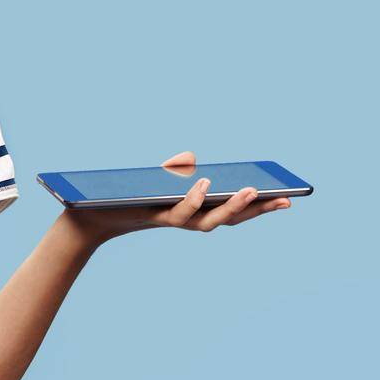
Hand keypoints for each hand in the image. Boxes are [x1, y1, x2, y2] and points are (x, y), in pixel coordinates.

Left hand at [63, 150, 294, 244]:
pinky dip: (193, 199)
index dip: (260, 208)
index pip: (233, 211)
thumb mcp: (153, 177)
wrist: (90, 214)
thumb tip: (192, 157)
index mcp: (194, 210)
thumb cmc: (126, 195)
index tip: (289, 199)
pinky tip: (204, 184)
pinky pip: (180, 212)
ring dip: (231, 206)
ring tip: (250, 189)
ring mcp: (173, 221)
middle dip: (257, 211)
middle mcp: (188, 220)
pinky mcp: (155, 218)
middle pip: (229, 219)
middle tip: (283, 200)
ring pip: (209, 221)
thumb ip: (174, 168)